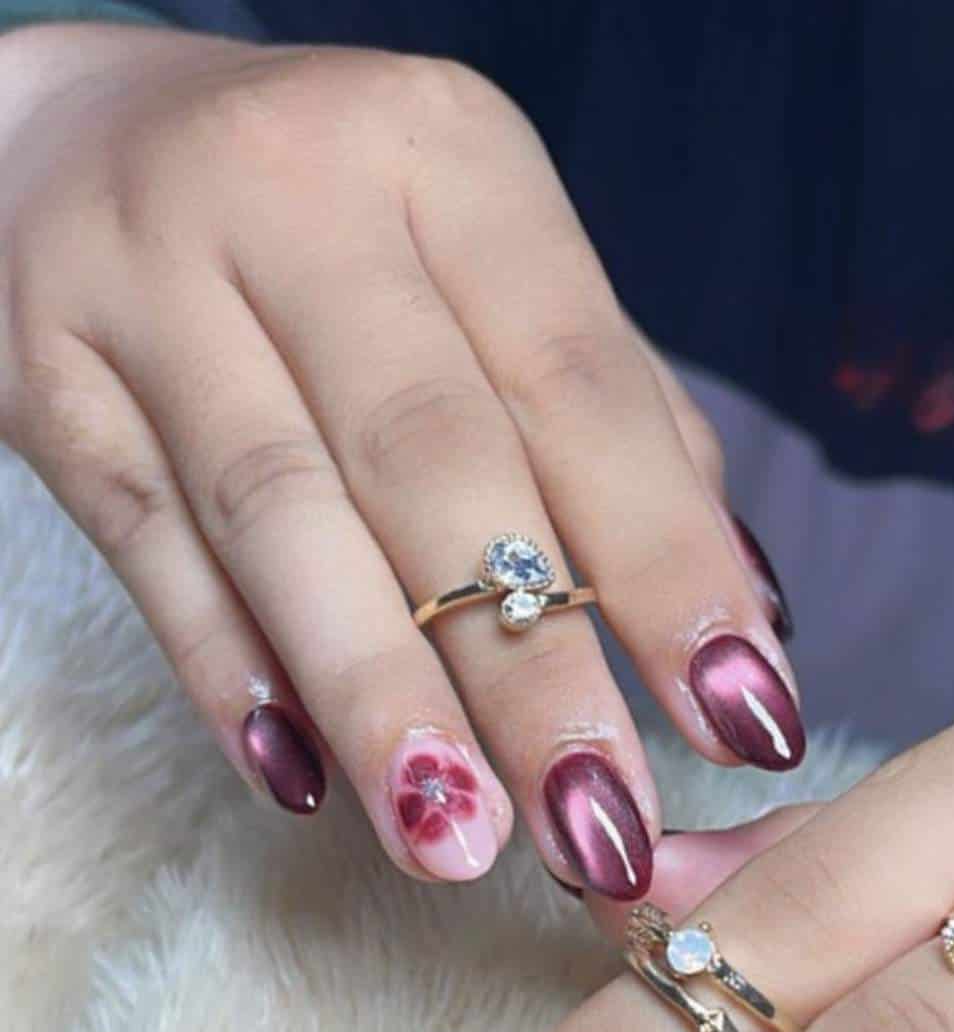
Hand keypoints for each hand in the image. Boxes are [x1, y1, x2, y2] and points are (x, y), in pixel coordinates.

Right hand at [0, 23, 799, 889]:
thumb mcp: (486, 270)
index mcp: (449, 160)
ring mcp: (150, 281)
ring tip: (456, 842)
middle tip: (600, 830)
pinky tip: (303, 784)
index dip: (668, 562)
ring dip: (380, 698)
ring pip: (280, 519)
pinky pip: (148, 550)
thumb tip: (749, 619)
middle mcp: (298, 197)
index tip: (743, 719)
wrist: (76, 133)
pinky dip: (229, 674)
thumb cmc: (342, 239)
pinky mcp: (44, 378)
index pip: (579, 385)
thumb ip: (616, 426)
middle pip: (435, 467)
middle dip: (530, 672)